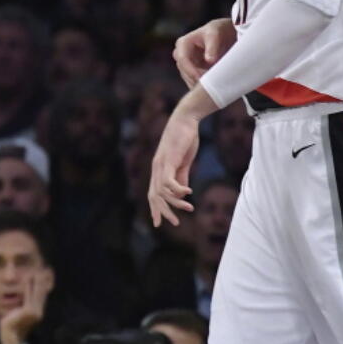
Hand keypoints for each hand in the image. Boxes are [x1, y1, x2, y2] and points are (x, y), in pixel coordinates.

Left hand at [0, 269, 53, 343]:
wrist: (10, 338)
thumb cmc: (12, 326)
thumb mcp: (19, 313)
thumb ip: (24, 304)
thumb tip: (25, 293)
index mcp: (38, 312)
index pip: (42, 296)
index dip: (43, 285)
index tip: (44, 274)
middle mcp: (39, 312)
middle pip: (41, 293)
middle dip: (42, 281)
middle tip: (43, 269)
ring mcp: (35, 312)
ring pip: (36, 293)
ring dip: (37, 281)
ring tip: (36, 271)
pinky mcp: (28, 311)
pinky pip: (29, 296)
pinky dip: (29, 286)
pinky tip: (27, 278)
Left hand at [148, 109, 199, 226]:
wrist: (185, 120)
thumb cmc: (185, 139)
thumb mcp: (183, 162)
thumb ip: (181, 177)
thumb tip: (180, 195)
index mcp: (159, 170)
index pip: (153, 194)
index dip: (155, 209)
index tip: (159, 223)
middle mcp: (156, 169)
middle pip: (154, 196)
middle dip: (163, 212)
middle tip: (174, 223)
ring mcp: (161, 164)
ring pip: (162, 191)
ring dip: (176, 203)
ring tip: (190, 208)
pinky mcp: (169, 160)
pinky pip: (169, 180)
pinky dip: (178, 189)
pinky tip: (189, 191)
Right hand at [173, 19, 235, 87]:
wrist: (226, 35)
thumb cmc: (219, 31)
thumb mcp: (216, 35)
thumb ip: (212, 46)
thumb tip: (209, 60)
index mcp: (183, 44)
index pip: (183, 60)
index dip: (191, 70)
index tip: (203, 79)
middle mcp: (181, 55)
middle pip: (185, 72)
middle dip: (197, 79)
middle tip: (213, 85)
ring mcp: (186, 65)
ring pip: (190, 79)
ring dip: (201, 84)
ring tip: (216, 85)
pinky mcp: (193, 73)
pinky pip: (195, 83)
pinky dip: (204, 86)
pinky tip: (215, 87)